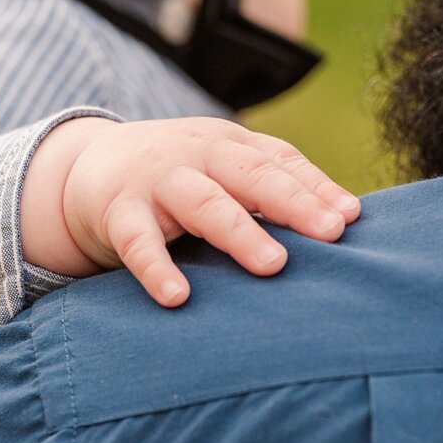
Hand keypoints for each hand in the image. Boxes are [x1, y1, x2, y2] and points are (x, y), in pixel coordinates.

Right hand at [20, 116, 359, 306]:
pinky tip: (176, 296)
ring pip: (203, 204)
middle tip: (331, 232)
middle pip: (251, 175)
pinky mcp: (119, 212)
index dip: (316, 188)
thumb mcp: (225, 167)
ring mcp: (158, 182)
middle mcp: (198, 156)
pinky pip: (138, 242)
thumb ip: (279, 183)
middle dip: (293, 202)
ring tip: (272, 265)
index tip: (351, 219)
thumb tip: (351, 217)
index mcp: (230, 145)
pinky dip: (156, 268)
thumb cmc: (180, 173)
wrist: (91, 164)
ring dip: (239, 232)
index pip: (280, 162)